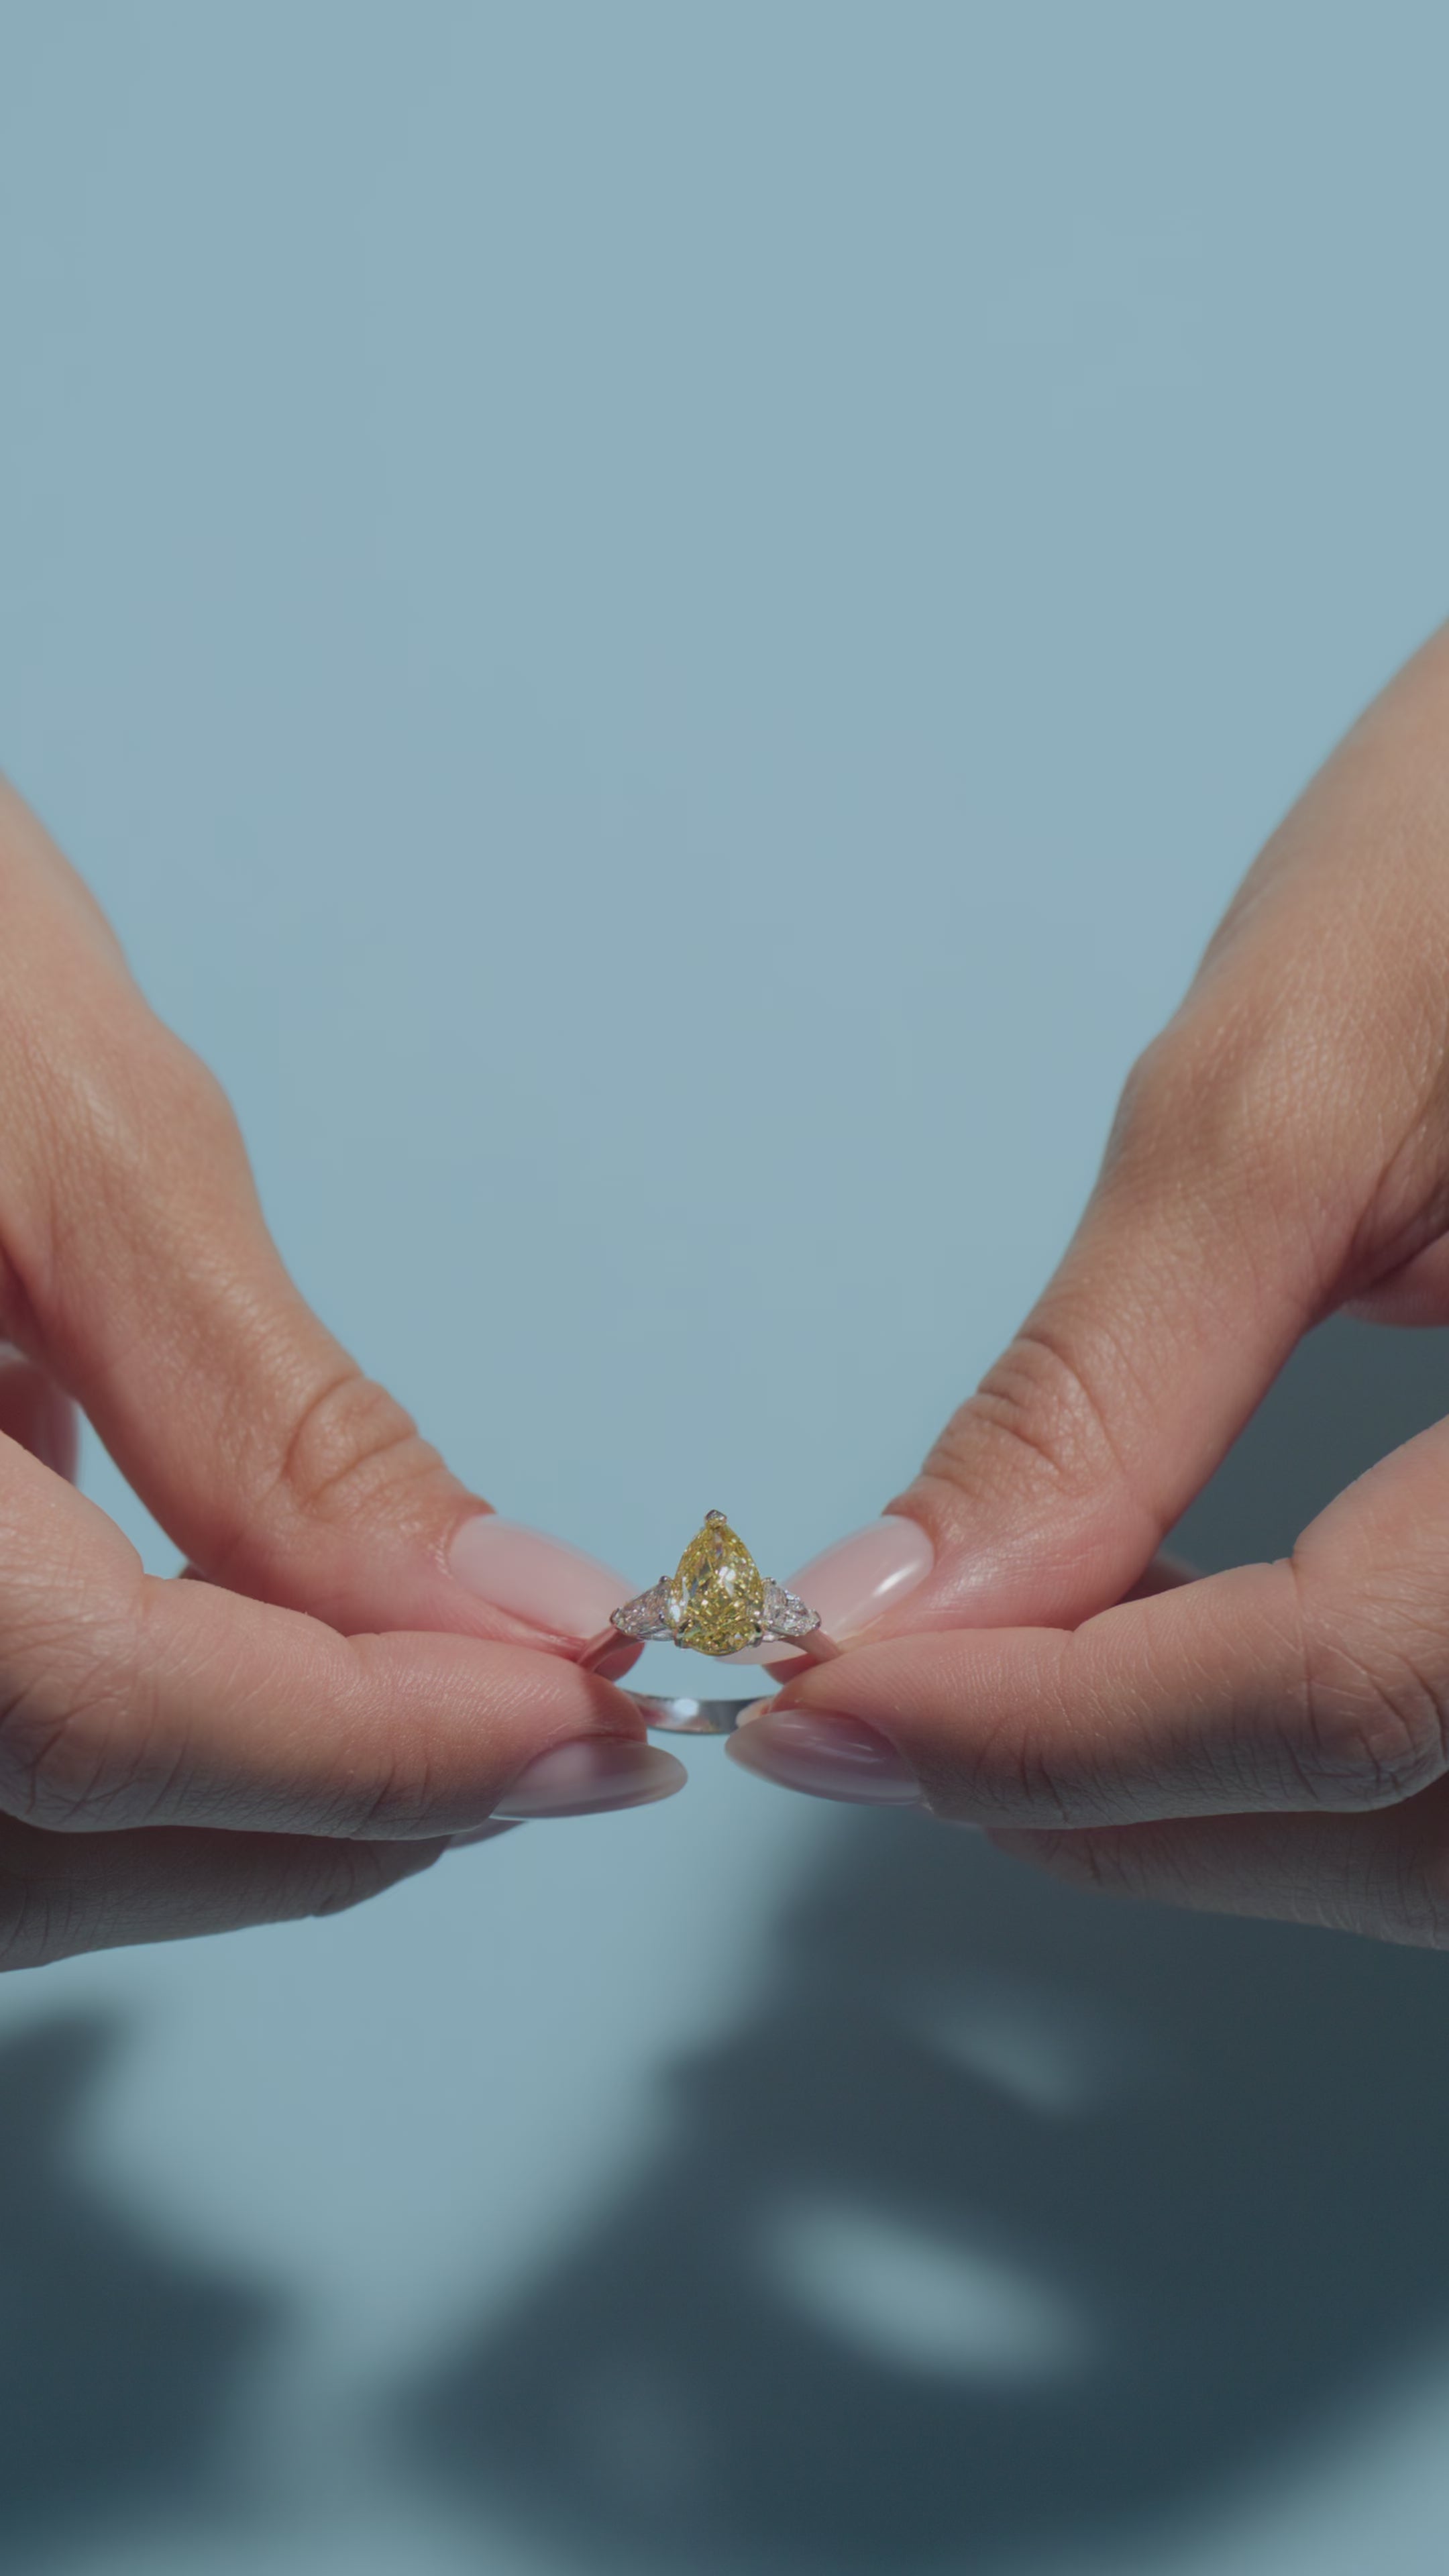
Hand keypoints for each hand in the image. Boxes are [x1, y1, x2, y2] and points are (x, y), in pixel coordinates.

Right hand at [0, 780, 680, 1967]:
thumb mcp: (69, 1131)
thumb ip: (275, 1417)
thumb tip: (505, 1614)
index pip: (94, 1718)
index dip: (369, 1754)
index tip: (592, 1721)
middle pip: (43, 1846)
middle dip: (332, 1815)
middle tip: (552, 1735)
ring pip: (6, 1859)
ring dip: (239, 1819)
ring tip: (440, 1711)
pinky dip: (117, 1761)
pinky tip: (243, 1658)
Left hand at [731, 622, 1448, 1946]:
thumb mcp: (1301, 1076)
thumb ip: (1109, 1374)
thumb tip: (896, 1606)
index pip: (1355, 1687)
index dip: (1058, 1735)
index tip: (813, 1708)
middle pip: (1408, 1821)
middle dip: (1114, 1799)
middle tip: (873, 1711)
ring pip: (1433, 1827)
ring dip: (1198, 1798)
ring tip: (995, 1678)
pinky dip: (1295, 1744)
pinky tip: (1161, 1638)